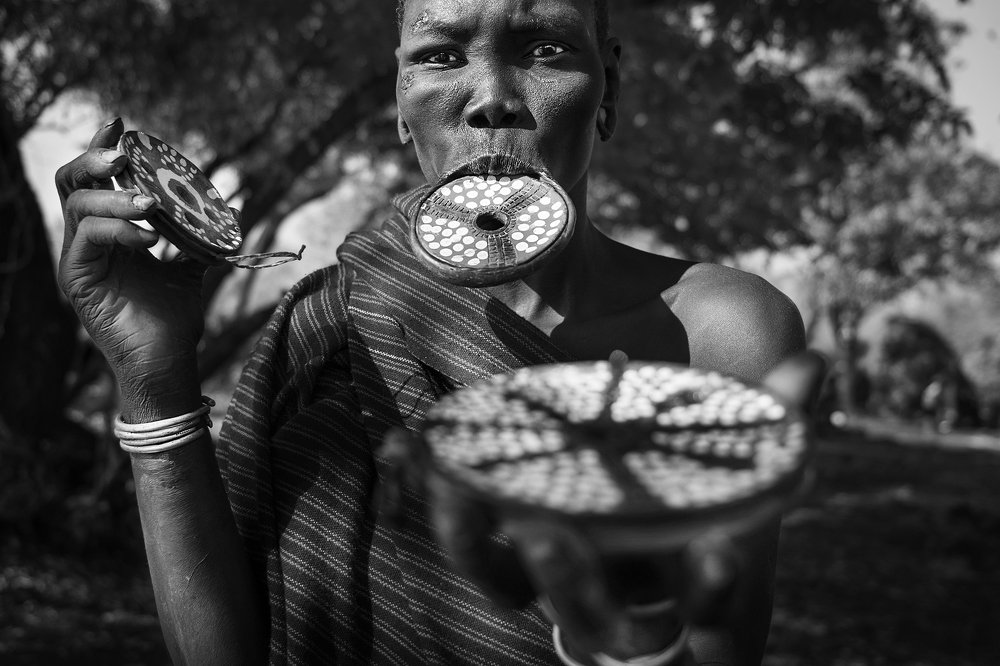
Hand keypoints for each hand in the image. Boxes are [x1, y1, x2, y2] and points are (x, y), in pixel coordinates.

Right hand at [55, 118, 209, 412]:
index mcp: (109, 232)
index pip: (97, 180)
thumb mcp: (190, 267)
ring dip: (115, 198)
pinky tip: (149, 237)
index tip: (122, 124)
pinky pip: (87, 239)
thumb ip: (198, 238)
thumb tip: (231, 210)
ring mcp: (78, 258)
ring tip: (151, 204)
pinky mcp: (76, 279)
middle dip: (96, 159)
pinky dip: (119, 231)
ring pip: (78, 206)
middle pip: (73, 182)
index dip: (104, 147)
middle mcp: (87, 240)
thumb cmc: (173, 318)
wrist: (168, 360)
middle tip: (123, 153)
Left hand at [427, 351, 827, 662]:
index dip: (714, 605)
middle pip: (591, 621)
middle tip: (550, 533)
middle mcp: (618, 559)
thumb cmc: (709, 370)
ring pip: (507, 580)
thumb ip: (777, 392)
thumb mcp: (747, 377)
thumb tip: (810, 368)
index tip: (718, 557)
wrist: (645, 335)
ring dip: (474, 545)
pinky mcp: (500, 497)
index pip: (709, 615)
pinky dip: (421, 492)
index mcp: (687, 547)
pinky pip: (452, 519)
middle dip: (571, 590)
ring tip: (452, 488)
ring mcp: (553, 533)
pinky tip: (400, 446)